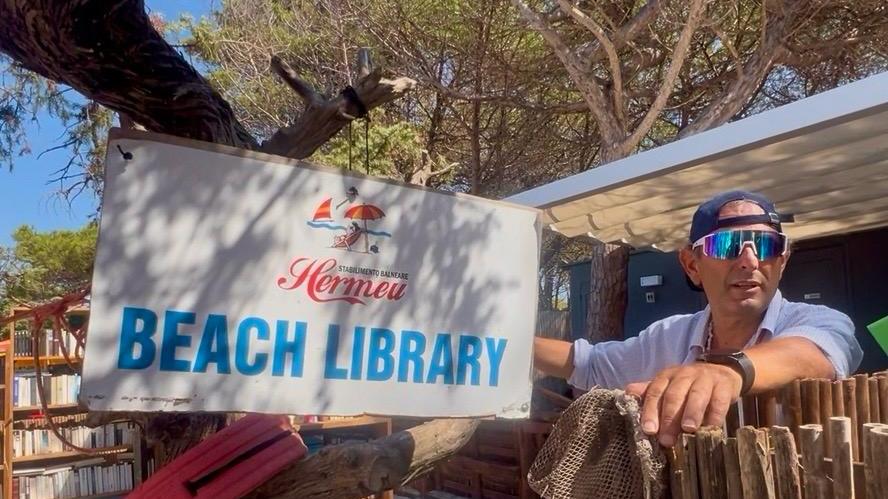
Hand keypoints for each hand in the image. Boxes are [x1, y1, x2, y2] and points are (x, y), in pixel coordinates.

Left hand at [625, 363, 741, 447]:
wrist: (721, 370)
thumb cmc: (688, 384)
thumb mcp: (667, 386)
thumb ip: (649, 392)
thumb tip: (627, 393)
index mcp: (666, 376)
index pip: (655, 392)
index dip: (650, 411)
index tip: (648, 430)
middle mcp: (684, 375)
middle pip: (674, 395)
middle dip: (669, 417)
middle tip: (667, 439)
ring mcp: (705, 378)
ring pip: (696, 395)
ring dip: (691, 412)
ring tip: (688, 430)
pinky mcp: (724, 385)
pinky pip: (719, 399)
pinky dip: (715, 414)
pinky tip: (712, 427)